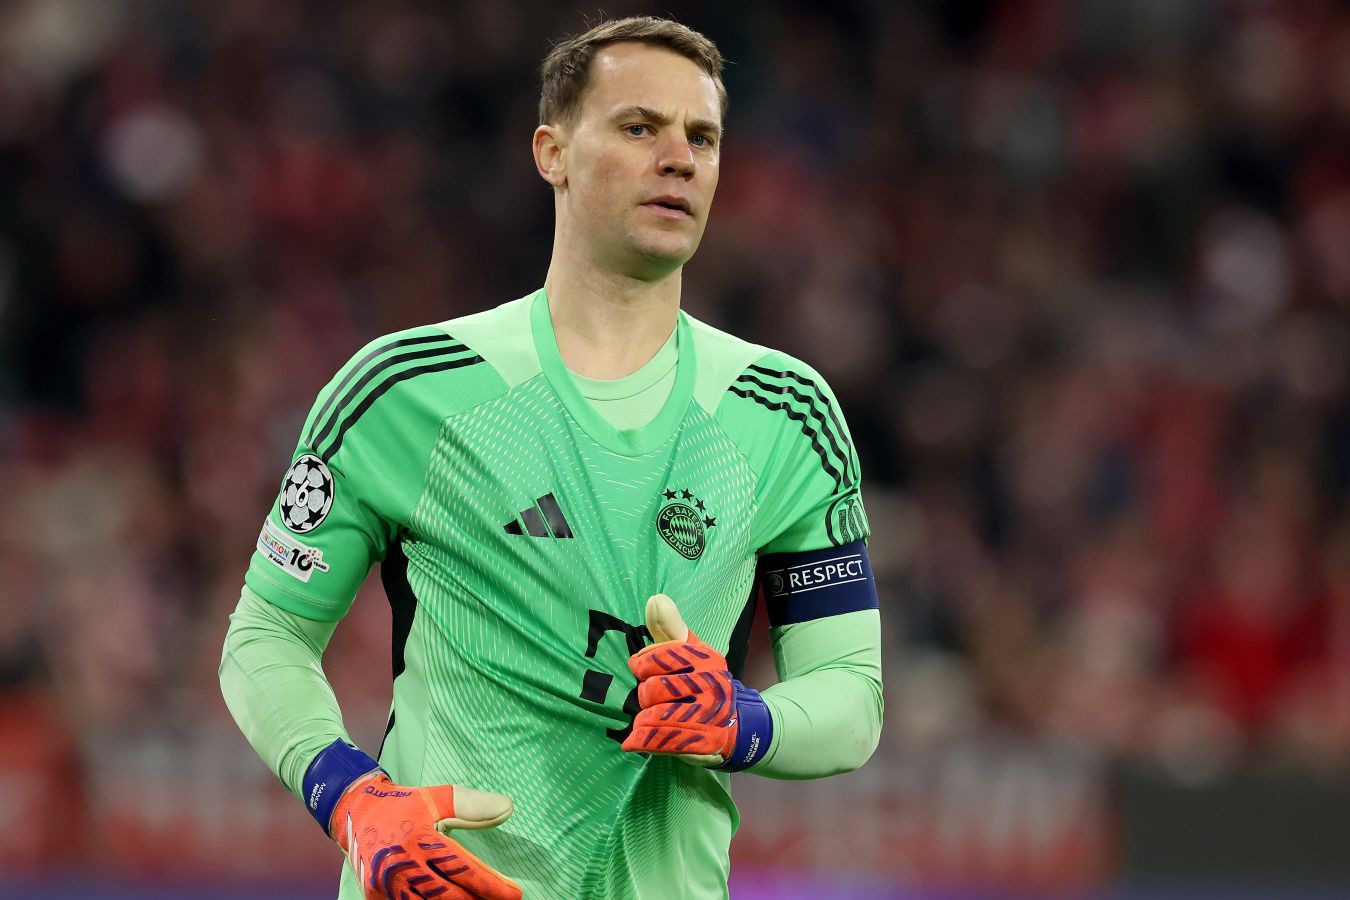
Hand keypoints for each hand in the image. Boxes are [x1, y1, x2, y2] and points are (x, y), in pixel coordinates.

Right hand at [331, 771, 522, 899]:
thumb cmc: (402, 804)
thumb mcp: (438, 798)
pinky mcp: (376, 896)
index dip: (492, 885)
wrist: (353, 812)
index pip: (464, 869)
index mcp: (420, 839)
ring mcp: (387, 885)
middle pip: (449, 897)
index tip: (515, 894)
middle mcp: (403, 865)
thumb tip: (508, 807)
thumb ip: (473, 805)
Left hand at [620, 595, 772, 769]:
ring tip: (647, 719)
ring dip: (644, 720)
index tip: (643, 668)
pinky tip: (633, 741)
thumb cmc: (701, 682)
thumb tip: (656, 598)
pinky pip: (664, 740)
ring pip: (655, 716)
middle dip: (645, 695)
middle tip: (653, 698)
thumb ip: (668, 627)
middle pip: (653, 688)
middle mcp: (710, 684)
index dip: (643, 664)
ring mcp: (709, 715)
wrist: (736, 724)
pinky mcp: (704, 741)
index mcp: (706, 658)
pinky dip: (644, 741)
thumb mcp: (689, 651)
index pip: (659, 656)